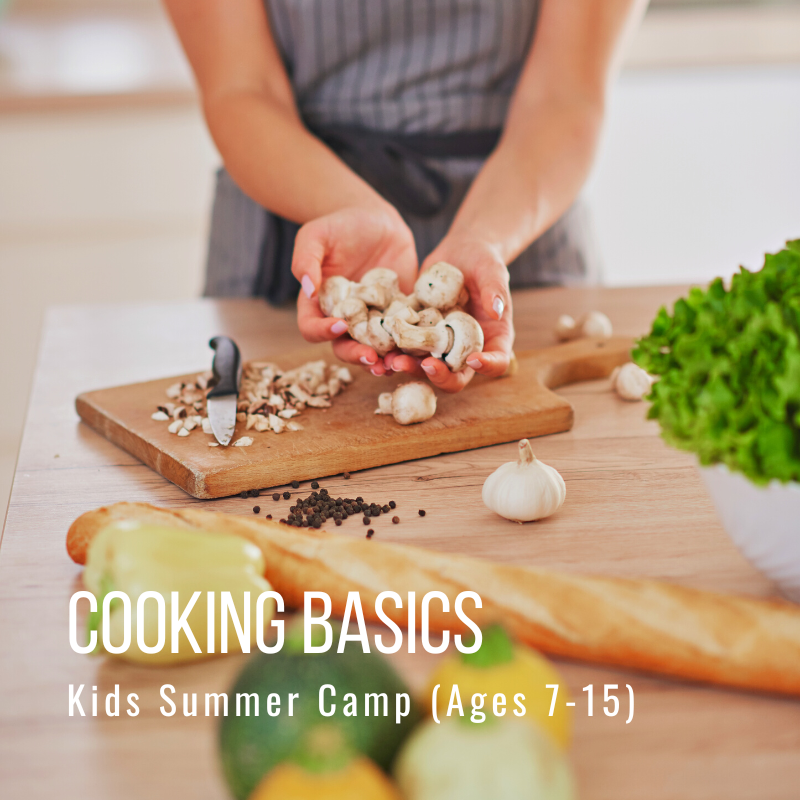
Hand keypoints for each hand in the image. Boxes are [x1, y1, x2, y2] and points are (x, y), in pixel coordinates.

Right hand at [291, 206, 417, 373]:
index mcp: (318, 305)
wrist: (376, 221)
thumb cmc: (340, 225)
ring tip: (396, 365)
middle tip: (372, 359)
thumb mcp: (316, 235)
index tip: (339, 326)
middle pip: (344, 347)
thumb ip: (305, 260)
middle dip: (357, 356)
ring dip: (384, 360)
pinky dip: (409, 345)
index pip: (312, 328)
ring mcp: (371, 320)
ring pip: (375, 348)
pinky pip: (402, 335)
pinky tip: (420, 349)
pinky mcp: (396, 315)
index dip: (322, 332)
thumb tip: (308, 289)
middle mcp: (343, 319)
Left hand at [385, 234, 513, 391]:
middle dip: (440, 375)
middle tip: (426, 366)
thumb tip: (496, 310)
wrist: (458, 254)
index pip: (496, 362)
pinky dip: (394, 351)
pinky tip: (380, 348)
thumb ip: (495, 289)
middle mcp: (466, 349)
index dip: (488, 366)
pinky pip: (407, 348)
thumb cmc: (483, 261)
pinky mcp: (419, 335)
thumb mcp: (492, 271)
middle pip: (456, 375)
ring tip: (394, 361)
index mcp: (492, 340)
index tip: (474, 360)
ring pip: (427, 366)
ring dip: (411, 367)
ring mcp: (441, 346)